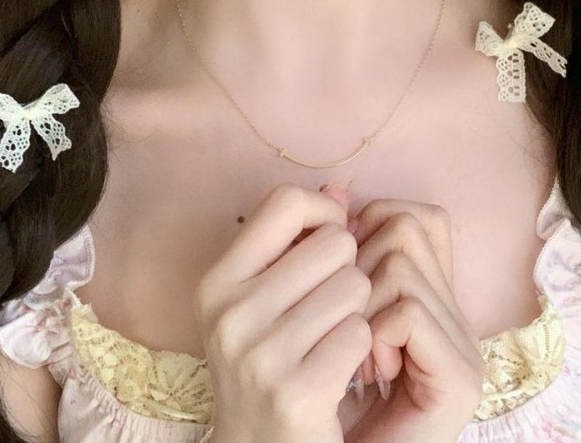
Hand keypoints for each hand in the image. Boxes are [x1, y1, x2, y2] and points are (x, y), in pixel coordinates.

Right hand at [193, 182, 372, 442]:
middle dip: (347, 271)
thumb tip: (340, 187)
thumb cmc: (268, 365)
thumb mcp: (262, 299)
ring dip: (357, 312)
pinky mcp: (296, 392)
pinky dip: (362, 350)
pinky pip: (360, 333)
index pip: (285, 202)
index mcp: (218, 281)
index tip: (331, 240)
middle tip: (330, 309)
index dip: (324, 213)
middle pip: (333, 243)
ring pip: (353, 286)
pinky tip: (341, 371)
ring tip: (333, 339)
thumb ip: (296, 241)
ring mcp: (259, 354)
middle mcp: (229, 313)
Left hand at [343, 198, 484, 442]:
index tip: (341, 270)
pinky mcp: (460, 380)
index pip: (421, 215)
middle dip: (358, 264)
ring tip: (354, 352)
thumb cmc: (322, 395)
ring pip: (402, 266)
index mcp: (435, 297)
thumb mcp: (326, 310)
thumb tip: (333, 189)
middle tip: (344, 321)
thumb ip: (338, 255)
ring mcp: (466, 349)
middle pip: (407, 227)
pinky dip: (374, 335)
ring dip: (361, 305)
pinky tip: (366, 373)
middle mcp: (460, 317)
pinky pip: (408, 313)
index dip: (373, 225)